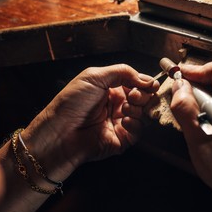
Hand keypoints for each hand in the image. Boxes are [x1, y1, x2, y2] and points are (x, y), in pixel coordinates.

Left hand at [22, 64, 158, 180]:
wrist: (60, 132)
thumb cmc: (71, 103)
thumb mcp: (94, 77)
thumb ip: (122, 72)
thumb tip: (146, 79)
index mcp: (111, 89)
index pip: (137, 83)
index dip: (145, 83)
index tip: (151, 84)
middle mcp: (117, 105)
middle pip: (144, 98)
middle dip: (143, 95)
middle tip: (134, 96)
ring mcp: (120, 122)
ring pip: (144, 114)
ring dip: (138, 109)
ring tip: (125, 109)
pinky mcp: (121, 140)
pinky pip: (138, 131)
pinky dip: (136, 125)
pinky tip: (125, 121)